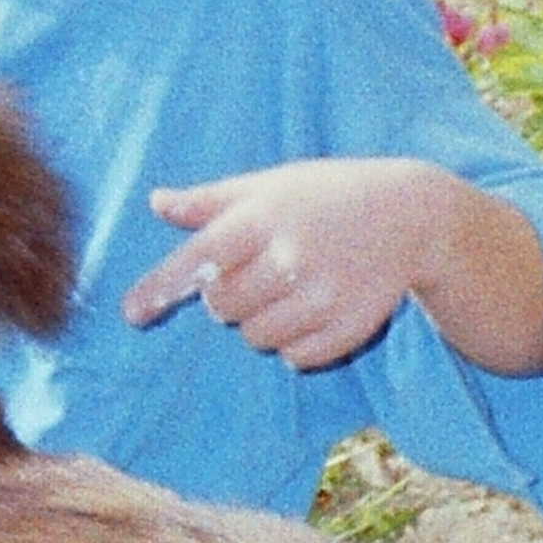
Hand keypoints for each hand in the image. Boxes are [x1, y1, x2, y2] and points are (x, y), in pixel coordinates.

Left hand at [119, 157, 445, 369]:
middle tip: (255, 276)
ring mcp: (323, 297)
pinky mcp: (349, 328)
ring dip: (260, 323)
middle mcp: (291, 258)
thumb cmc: (329, 195)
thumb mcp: (270, 184)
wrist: (411, 217)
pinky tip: (311, 313)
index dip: (161, 288)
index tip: (132, 313)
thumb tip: (156, 203)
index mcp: (264, 219)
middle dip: (227, 299)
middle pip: (222, 308)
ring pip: (258, 338)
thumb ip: (212, 200)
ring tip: (286, 293)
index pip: (198, 260)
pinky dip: (293, 344)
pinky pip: (296, 357)